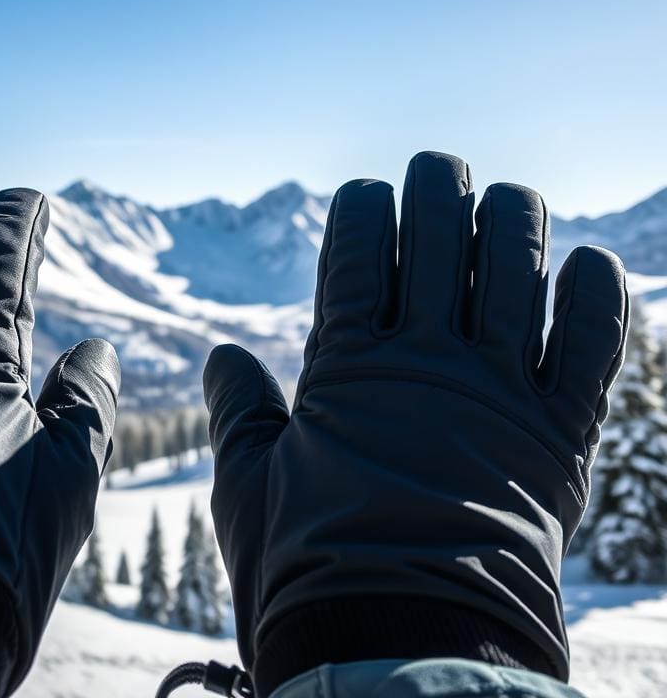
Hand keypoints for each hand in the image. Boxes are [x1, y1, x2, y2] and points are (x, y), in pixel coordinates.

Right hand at [203, 152, 627, 695]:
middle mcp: (424, 358)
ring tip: (506, 197)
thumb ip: (236, 411)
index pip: (355, 247)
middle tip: (435, 169)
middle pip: (439, 232)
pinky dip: (594, 295)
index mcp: (346, 364)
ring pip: (517, 264)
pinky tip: (587, 261)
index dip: (360, 206)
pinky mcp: (555, 434)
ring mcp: (494, 391)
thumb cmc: (309, 568)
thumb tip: (221, 356)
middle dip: (435, 183)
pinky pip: (589, 345)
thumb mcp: (248, 486)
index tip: (363, 195)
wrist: (399, 646)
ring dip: (513, 216)